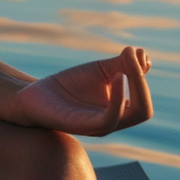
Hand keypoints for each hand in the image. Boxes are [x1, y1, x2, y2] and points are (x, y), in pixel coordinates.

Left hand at [11, 46, 151, 135]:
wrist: (35, 95)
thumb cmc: (68, 85)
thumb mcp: (99, 71)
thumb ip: (121, 65)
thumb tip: (145, 55)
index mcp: (120, 110)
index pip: (143, 98)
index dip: (142, 75)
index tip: (135, 52)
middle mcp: (114, 122)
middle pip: (143, 110)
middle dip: (141, 81)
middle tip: (133, 56)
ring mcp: (100, 127)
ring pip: (133, 115)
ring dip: (135, 87)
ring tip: (125, 66)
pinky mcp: (84, 126)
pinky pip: (109, 119)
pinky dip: (118, 99)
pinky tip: (117, 77)